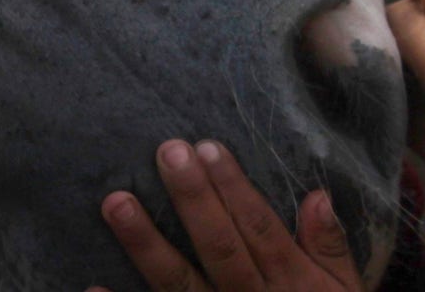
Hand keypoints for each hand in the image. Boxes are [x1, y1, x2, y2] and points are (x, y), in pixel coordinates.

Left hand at [88, 139, 364, 291]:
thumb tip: (316, 196)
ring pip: (179, 284)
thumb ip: (331, 249)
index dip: (235, 189)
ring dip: (146, 244)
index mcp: (289, 283)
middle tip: (168, 152)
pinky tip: (93, 288)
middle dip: (193, 200)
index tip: (208, 147)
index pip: (259, 229)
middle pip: (219, 248)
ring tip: (116, 202)